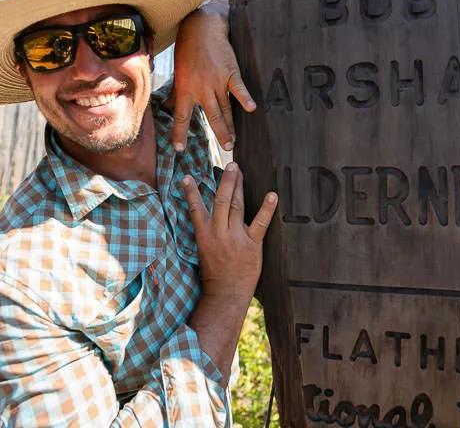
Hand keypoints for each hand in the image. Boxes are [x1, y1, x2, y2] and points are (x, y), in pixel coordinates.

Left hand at [168, 0, 255, 151]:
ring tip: (234, 139)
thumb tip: (168, 107)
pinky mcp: (230, 71)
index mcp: (185, 88)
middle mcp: (201, 87)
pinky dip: (245, 98)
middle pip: (211, 116)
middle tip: (226, 149)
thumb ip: (175, 92)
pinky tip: (251, 109)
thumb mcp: (178, 71)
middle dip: (219, 134)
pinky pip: (238, 87)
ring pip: (225, 107)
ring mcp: (216, 80)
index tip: (180, 149)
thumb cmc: (187, 49)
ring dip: (231, 125)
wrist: (201, 27)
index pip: (181, 116)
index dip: (180, 134)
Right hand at [181, 162, 276, 299]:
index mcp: (204, 234)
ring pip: (237, 205)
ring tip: (240, 170)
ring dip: (239, 186)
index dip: (191, 192)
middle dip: (226, 180)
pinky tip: (272, 195)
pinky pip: (260, 224)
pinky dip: (267, 209)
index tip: (187, 177)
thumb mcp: (204, 249)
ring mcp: (235, 237)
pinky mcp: (252, 245)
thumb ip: (207, 231)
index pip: (196, 208)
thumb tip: (208, 214)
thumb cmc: (215, 273)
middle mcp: (218, 233)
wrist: (226, 294)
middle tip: (231, 164)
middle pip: (221, 200)